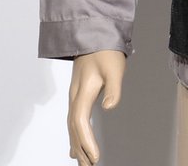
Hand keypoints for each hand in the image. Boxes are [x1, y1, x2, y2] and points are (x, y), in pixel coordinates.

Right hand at [67, 50, 125, 164]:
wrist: (94, 34)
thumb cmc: (106, 51)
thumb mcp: (114, 67)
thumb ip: (113, 88)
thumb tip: (109, 107)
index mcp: (82, 91)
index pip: (79, 121)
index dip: (85, 140)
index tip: (94, 156)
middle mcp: (75, 96)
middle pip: (73, 128)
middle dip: (81, 148)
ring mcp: (75, 95)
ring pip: (72, 125)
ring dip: (77, 144)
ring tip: (84, 163)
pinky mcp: (79, 93)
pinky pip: (74, 119)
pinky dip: (76, 135)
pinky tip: (77, 147)